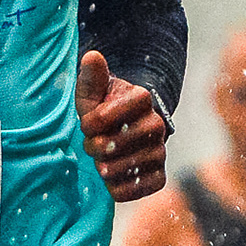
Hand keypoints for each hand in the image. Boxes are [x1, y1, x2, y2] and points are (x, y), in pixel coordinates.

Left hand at [77, 53, 168, 200]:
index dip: (98, 119)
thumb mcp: (92, 93)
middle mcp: (156, 125)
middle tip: (90, 146)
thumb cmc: (102, 110)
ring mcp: (159, 151)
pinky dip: (123, 188)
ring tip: (99, 164)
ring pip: (136, 162)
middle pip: (127, 138)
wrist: (119, 133)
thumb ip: (92, 77)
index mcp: (141, 99)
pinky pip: (144, 187)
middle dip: (100, 145)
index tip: (86, 124)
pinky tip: (111, 181)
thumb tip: (92, 57)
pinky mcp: (158, 176)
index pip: (121, 109)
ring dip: (109, 167)